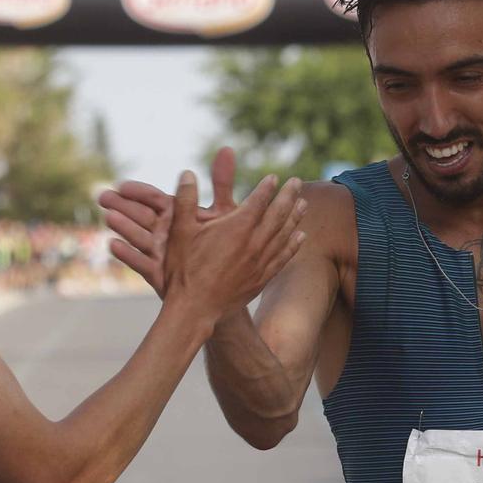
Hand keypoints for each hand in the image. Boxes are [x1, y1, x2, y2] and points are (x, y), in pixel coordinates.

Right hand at [98, 148, 237, 293]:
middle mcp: (165, 232)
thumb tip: (226, 148)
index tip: (121, 184)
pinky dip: (128, 255)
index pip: (155, 199)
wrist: (225, 283)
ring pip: (138, 237)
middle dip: (122, 205)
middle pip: (141, 215)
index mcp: (178, 215)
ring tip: (108, 218)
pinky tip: (113, 245)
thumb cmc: (226, 244)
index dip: (138, 191)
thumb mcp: (223, 211)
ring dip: (123, 227)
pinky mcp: (159, 274)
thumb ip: (221, 182)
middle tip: (102, 197)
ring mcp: (160, 253)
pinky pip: (142, 264)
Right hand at [161, 167, 305, 321]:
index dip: (267, 188)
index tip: (275, 177)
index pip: (258, 201)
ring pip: (284, 235)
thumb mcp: (179, 231)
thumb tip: (187, 173)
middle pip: (277, 215)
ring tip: (304, 204)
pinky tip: (301, 237)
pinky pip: (283, 258)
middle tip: (297, 182)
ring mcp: (260, 262)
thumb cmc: (184, 270)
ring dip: (295, 218)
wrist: (195, 310)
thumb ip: (185, 200)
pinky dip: (293, 245)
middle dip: (288, 196)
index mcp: (236, 228)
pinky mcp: (261, 279)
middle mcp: (254, 243)